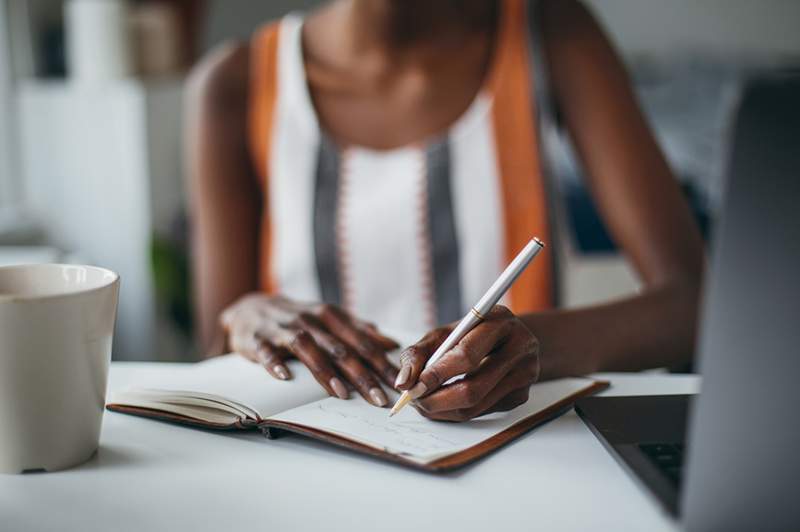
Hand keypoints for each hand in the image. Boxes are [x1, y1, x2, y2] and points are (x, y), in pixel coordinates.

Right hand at [221, 294, 398, 405]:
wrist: (251, 307)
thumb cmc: (298, 318)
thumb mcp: (329, 318)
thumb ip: (359, 330)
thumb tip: (390, 343)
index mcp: (331, 316)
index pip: (362, 342)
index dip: (381, 364)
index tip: (399, 384)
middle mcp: (311, 321)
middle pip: (340, 349)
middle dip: (362, 375)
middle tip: (379, 399)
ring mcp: (284, 329)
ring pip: (309, 349)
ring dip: (325, 371)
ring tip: (342, 393)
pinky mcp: (259, 339)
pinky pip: (268, 352)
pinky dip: (275, 363)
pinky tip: (285, 377)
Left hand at [394, 306, 539, 420]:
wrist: (511, 338)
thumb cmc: (472, 333)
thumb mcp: (445, 332)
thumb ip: (419, 352)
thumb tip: (403, 383)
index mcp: (500, 322)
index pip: (466, 355)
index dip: (436, 374)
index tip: (413, 386)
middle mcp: (520, 348)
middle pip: (473, 388)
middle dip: (436, 400)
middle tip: (414, 401)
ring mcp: (525, 375)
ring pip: (476, 406)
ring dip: (443, 410)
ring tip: (423, 402)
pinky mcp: (521, 396)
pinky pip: (482, 413)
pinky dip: (456, 412)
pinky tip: (444, 402)